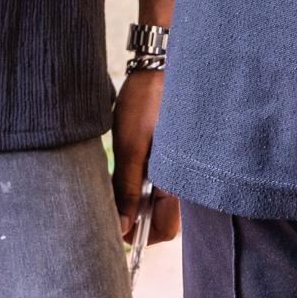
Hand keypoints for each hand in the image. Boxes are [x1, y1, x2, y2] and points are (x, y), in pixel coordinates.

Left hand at [111, 69, 178, 245]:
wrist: (161, 63)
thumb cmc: (147, 101)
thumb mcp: (130, 147)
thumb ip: (126, 190)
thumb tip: (121, 228)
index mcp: (179, 180)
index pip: (164, 231)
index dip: (138, 234)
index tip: (114, 223)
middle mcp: (184, 179)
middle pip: (160, 220)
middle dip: (135, 217)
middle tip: (112, 199)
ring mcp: (179, 168)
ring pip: (156, 202)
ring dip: (136, 199)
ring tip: (119, 176)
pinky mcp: (173, 157)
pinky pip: (158, 183)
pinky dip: (141, 183)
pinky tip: (130, 163)